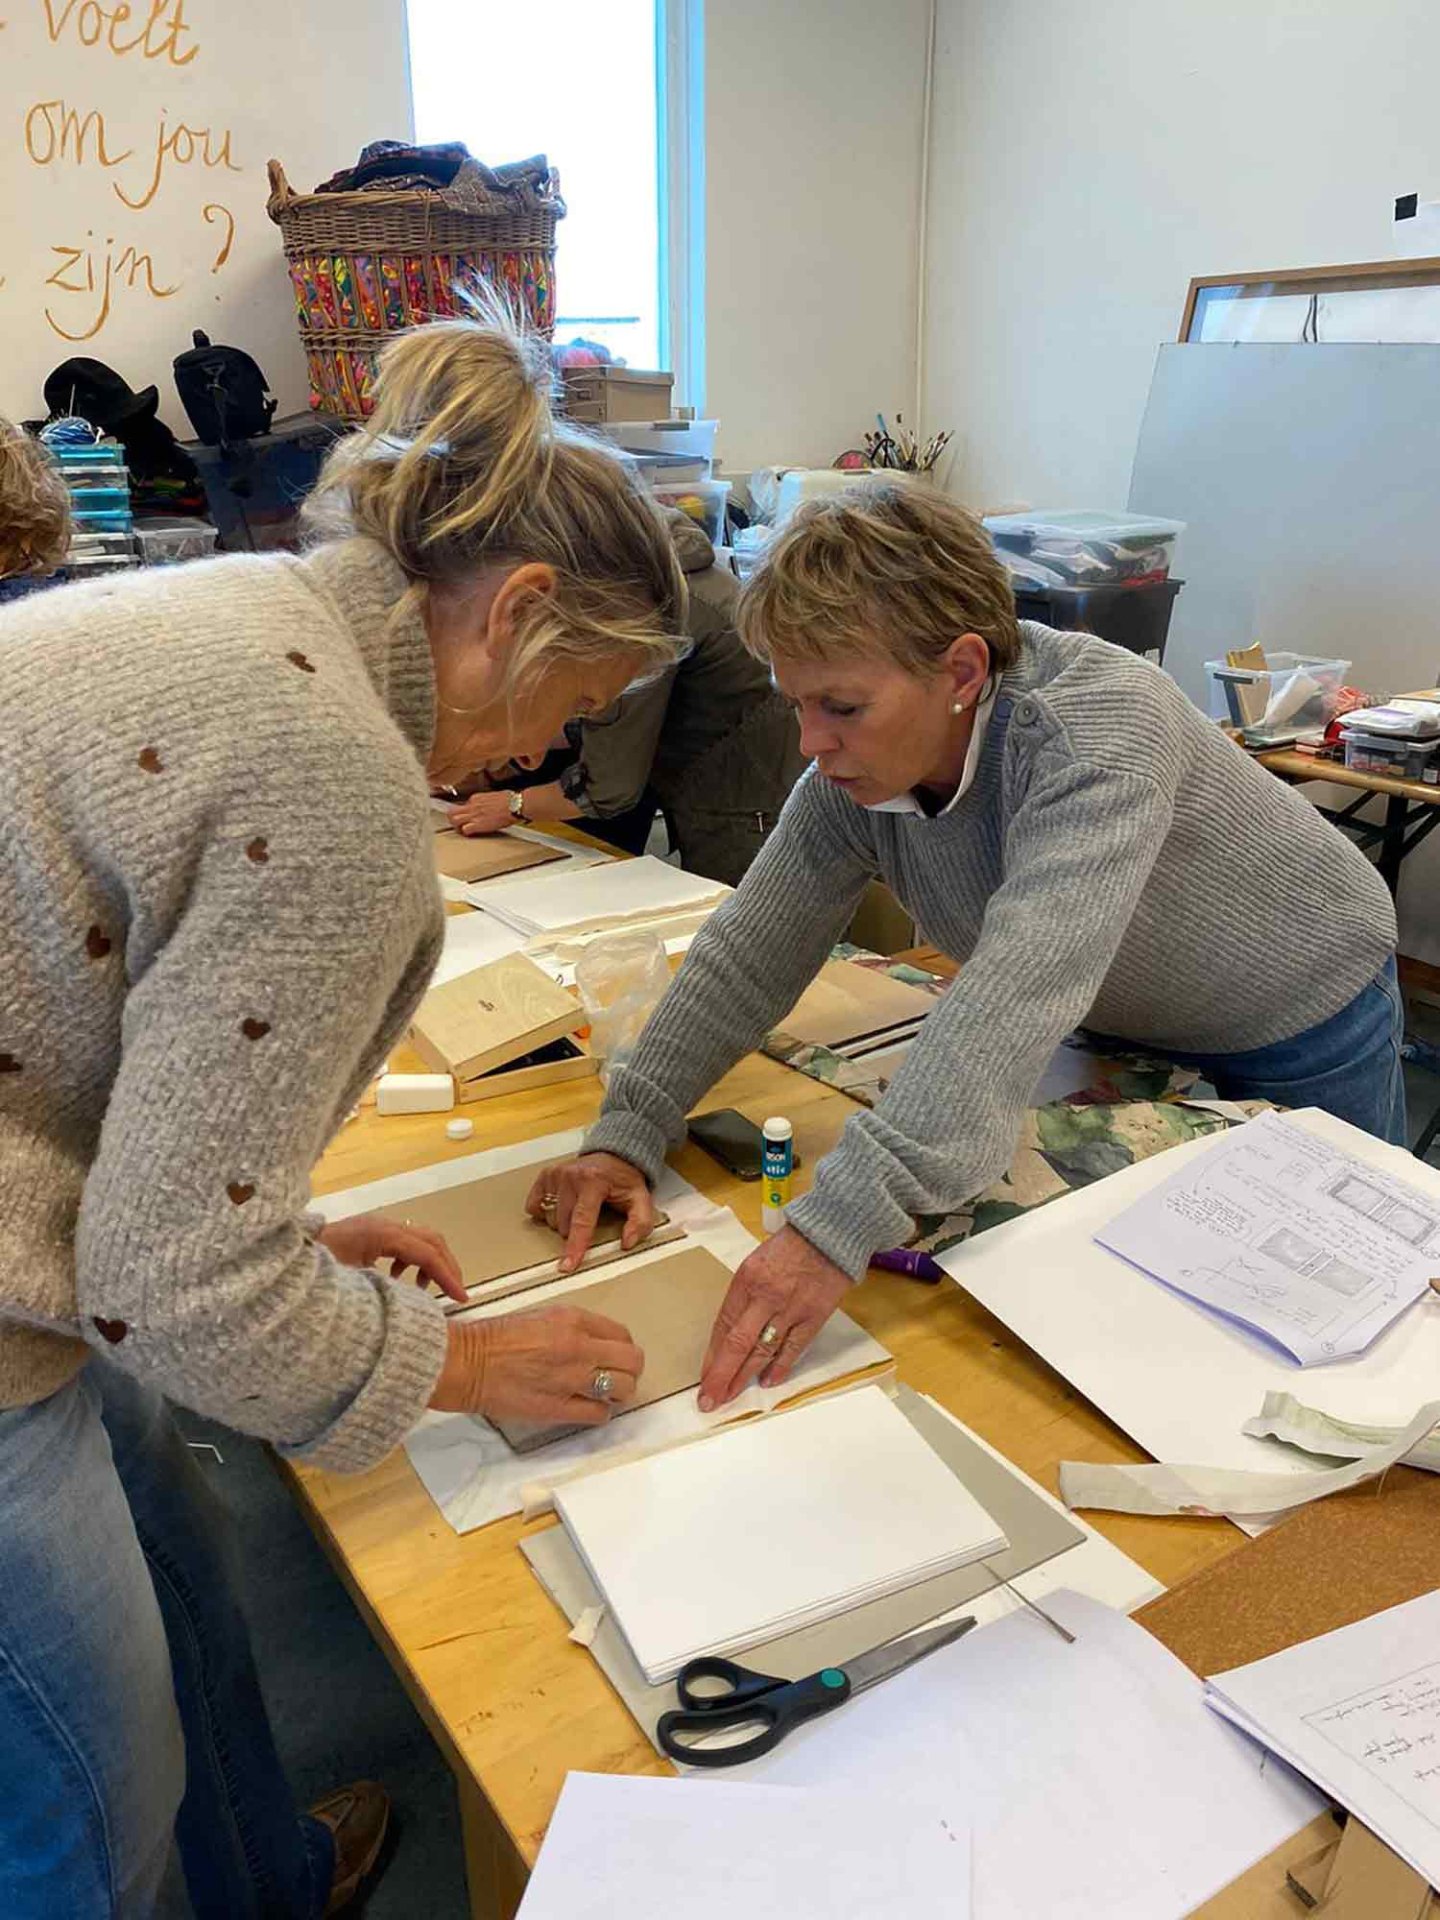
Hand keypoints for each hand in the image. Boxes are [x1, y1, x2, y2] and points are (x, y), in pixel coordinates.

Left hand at [316, 1214, 465, 1303]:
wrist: (280, 1257)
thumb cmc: (309, 1275)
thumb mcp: (349, 1287)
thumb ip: (385, 1292)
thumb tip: (415, 1303)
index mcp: (381, 1234)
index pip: (427, 1253)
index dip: (448, 1276)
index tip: (462, 1298)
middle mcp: (383, 1225)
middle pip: (430, 1240)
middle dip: (447, 1266)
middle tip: (456, 1293)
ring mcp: (376, 1227)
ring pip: (419, 1239)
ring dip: (431, 1263)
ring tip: (426, 1290)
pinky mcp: (369, 1235)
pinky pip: (403, 1243)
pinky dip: (412, 1261)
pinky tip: (400, 1282)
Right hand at [429, 1304, 644, 1428]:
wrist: (466, 1363)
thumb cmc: (494, 1338)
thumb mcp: (540, 1315)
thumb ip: (573, 1326)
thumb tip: (596, 1342)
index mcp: (573, 1319)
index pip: (622, 1334)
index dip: (623, 1347)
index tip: (616, 1355)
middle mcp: (578, 1347)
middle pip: (632, 1361)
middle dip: (629, 1370)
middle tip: (618, 1376)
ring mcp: (571, 1379)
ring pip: (623, 1389)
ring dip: (618, 1393)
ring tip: (604, 1394)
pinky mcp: (559, 1408)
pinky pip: (599, 1415)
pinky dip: (599, 1413)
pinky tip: (588, 1407)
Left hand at [449, 791, 513, 835]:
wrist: (515, 805)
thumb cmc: (510, 800)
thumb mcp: (495, 795)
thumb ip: (488, 800)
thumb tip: (491, 804)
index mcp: (476, 797)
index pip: (464, 805)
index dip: (466, 812)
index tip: (470, 817)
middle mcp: (472, 805)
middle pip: (452, 811)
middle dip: (453, 819)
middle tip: (458, 824)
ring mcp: (474, 815)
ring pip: (454, 820)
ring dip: (456, 826)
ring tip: (462, 830)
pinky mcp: (478, 825)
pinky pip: (465, 830)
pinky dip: (466, 833)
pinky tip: (471, 834)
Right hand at [524, 1152, 656, 1273]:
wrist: (614, 1155)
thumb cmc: (624, 1180)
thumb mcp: (641, 1199)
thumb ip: (640, 1222)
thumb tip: (627, 1242)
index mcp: (594, 1182)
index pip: (582, 1221)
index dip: (575, 1246)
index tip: (567, 1265)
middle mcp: (571, 1176)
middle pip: (563, 1224)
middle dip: (575, 1230)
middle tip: (592, 1216)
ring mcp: (556, 1175)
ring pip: (550, 1217)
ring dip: (562, 1221)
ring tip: (578, 1208)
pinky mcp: (546, 1175)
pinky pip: (535, 1205)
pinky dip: (546, 1211)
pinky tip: (560, 1205)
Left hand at [699, 1225, 850, 1410]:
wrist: (830, 1233)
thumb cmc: (791, 1247)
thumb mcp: (756, 1263)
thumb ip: (745, 1296)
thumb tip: (732, 1331)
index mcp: (747, 1280)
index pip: (723, 1325)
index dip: (712, 1355)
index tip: (704, 1377)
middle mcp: (765, 1296)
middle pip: (737, 1343)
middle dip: (721, 1376)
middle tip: (709, 1400)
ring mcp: (791, 1308)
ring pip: (762, 1350)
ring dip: (745, 1377)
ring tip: (731, 1397)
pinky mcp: (814, 1316)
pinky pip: (793, 1348)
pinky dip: (780, 1367)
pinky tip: (768, 1382)